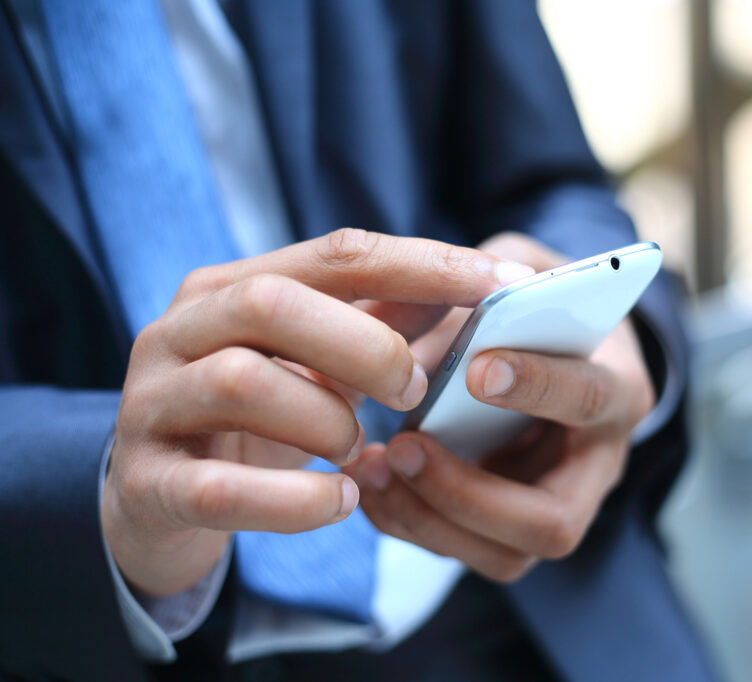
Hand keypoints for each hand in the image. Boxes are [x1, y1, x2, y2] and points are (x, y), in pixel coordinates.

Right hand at [102, 229, 532, 595]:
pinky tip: (339, 500)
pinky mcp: (147, 483)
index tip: (501, 285)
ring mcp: (153, 404)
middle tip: (413, 391)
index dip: (424, 264)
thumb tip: (474, 285)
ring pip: (241, 382)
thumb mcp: (311, 362)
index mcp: (229, 287)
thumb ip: (377, 321)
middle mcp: (180, 331)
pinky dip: (295, 500)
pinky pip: (219, 489)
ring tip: (358, 450)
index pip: (336, 254)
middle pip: (273, 303)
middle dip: (366, 346)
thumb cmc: (253, 418)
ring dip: (327, 420)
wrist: (156, 500)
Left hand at [347, 233, 654, 581]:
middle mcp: (598, 464)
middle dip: (469, 493)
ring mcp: (558, 504)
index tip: (477, 370)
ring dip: (428, 518)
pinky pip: (465, 551)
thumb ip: (485, 289)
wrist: (555, 343)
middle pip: (554, 521)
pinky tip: (370, 483)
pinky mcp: (513, 526)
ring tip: (372, 467)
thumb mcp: (522, 268)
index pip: (589, 399)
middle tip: (403, 446)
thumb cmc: (540, 302)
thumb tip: (428, 331)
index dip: (538, 387)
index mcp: (618, 387)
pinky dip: (410, 523)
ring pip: (506, 555)